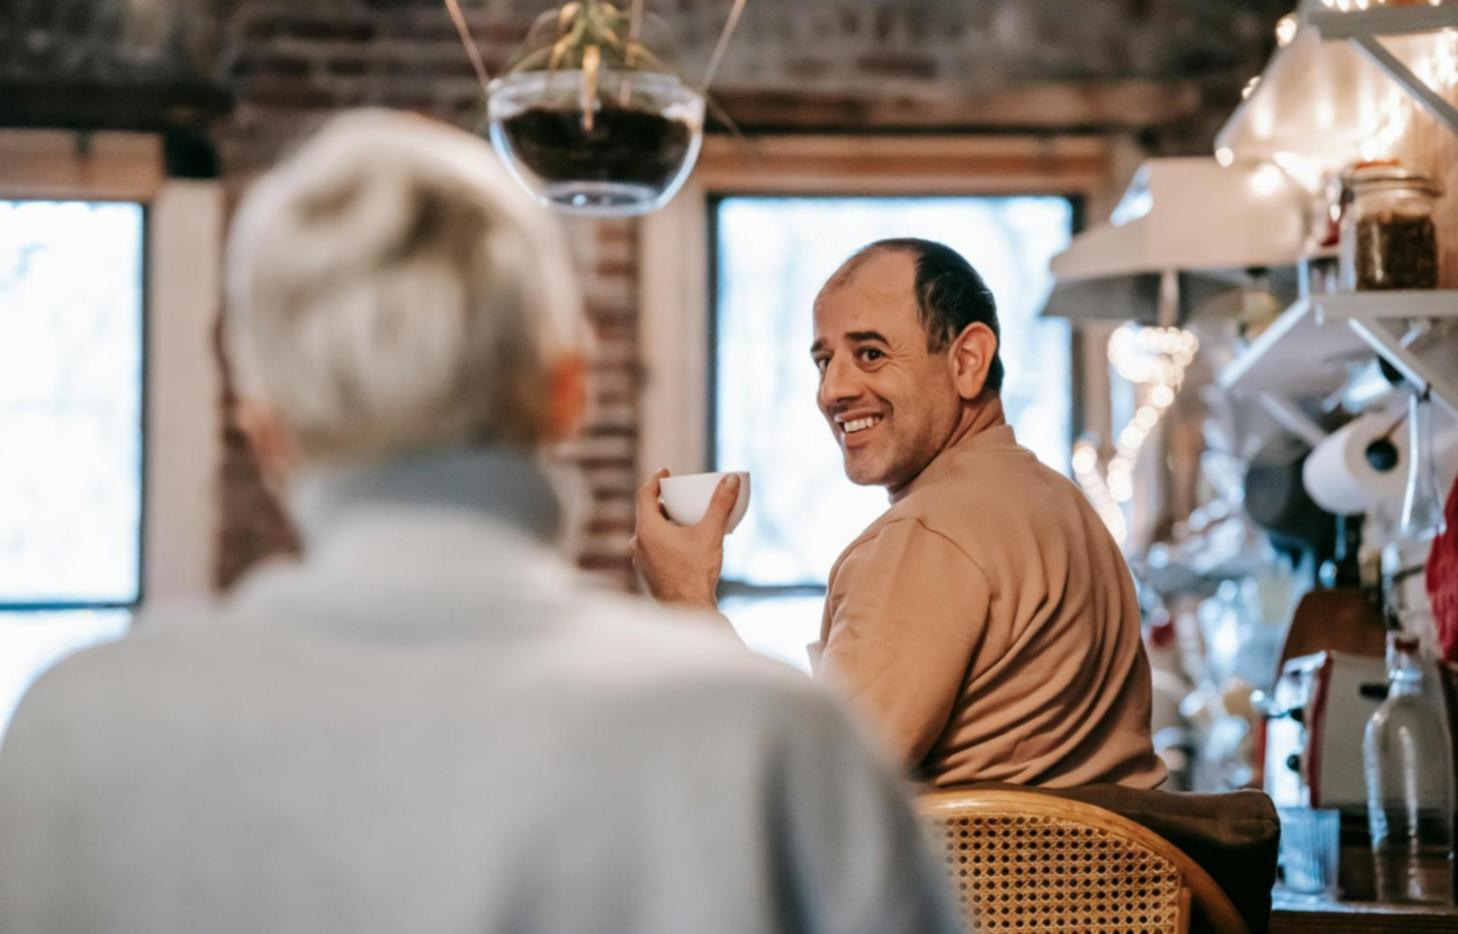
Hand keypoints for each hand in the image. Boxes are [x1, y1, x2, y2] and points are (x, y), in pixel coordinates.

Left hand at [630, 469, 739, 608]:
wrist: (688, 610)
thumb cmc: (696, 573)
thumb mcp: (711, 534)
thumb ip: (721, 504)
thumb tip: (731, 479)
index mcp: (647, 529)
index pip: (645, 495)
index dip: (655, 480)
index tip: (665, 472)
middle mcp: (637, 543)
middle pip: (647, 514)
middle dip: (663, 502)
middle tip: (680, 496)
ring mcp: (639, 560)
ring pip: (649, 532)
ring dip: (664, 522)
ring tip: (683, 519)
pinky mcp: (646, 573)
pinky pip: (651, 548)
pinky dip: (663, 539)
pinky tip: (681, 544)